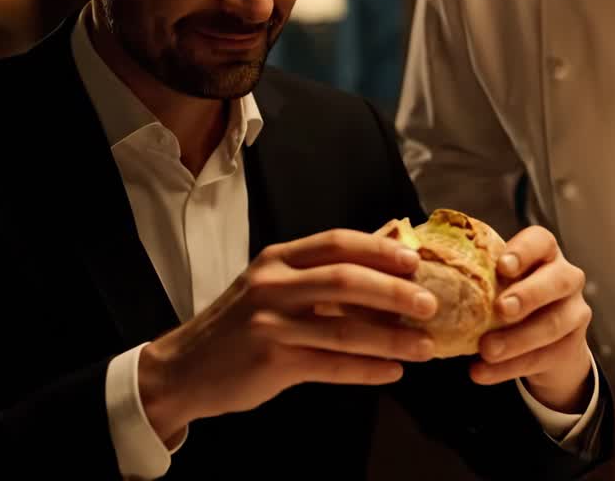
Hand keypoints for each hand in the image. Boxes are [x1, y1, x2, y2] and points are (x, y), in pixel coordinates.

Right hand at [137, 229, 439, 442]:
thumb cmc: (241, 324)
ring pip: (344, 330)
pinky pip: (331, 366)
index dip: (381, 249)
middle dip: (394, 292)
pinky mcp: (270, 361)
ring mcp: (270, 324)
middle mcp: (273, 285)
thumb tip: (389, 254)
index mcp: (279, 259)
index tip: (416, 261)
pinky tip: (392, 372)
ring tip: (424, 347)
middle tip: (430, 305)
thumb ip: (324, 271)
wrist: (184, 369)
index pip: (338, 242)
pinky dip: (367, 370)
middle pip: (346, 280)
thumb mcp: (274, 285)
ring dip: (391, 339)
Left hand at [470, 226, 593, 412]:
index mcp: (543, 253)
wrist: (544, 342)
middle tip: (500, 309)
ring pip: (553, 324)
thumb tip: (415, 262)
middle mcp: (566, 277)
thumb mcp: (493, 282)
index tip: (501, 266)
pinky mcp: (572, 347)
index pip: (540, 241)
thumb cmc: (506, 299)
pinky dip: (510, 368)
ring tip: (486, 349)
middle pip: (557, 280)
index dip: (523, 251)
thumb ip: (469, 272)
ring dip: (517, 339)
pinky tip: (482, 372)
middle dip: (528, 295)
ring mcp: (574, 312)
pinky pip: (543, 358)